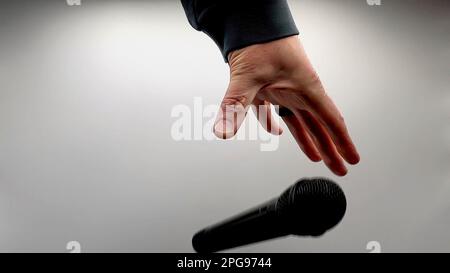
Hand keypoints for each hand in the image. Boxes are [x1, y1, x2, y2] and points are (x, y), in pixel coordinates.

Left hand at [213, 36, 359, 175]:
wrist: (250, 24)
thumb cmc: (259, 42)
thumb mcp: (247, 78)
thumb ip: (235, 106)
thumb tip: (223, 131)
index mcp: (305, 89)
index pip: (330, 120)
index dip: (342, 143)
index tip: (351, 159)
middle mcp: (299, 91)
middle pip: (319, 126)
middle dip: (330, 149)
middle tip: (339, 168)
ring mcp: (286, 90)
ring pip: (302, 120)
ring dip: (309, 140)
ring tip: (317, 157)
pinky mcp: (271, 87)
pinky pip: (278, 110)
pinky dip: (276, 122)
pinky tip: (278, 131)